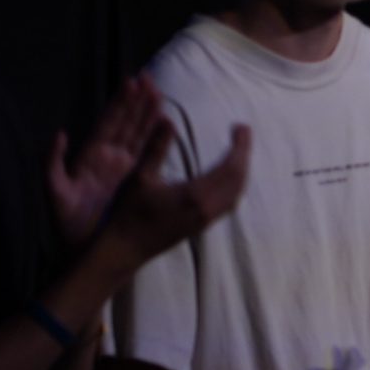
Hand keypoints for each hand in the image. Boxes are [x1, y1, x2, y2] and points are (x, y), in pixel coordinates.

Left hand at [47, 75, 164, 247]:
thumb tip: (60, 132)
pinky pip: (150, 155)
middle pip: (126, 123)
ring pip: (139, 135)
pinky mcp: (137, 182)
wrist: (86, 250)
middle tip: (150, 80)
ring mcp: (124, 169)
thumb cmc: (68, 224)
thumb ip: (52, 163)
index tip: (131, 82)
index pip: (108, 123)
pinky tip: (167, 125)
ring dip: (149, 114)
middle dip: (138, 102)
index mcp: (90, 157)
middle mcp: (109, 159)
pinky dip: (159, 138)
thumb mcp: (54, 192)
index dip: (119, 102)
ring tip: (160, 95)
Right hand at [98, 121, 252, 264]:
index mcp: (197, 195)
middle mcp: (208, 209)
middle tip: (242, 133)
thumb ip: (156, 148)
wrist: (125, 249)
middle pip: (239, 179)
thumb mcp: (140, 177)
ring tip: (238, 151)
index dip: (241, 146)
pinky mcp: (203, 227)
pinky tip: (227, 178)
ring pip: (236, 193)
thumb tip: (167, 120)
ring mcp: (207, 220)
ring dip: (241, 171)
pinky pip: (229, 203)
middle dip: (244, 155)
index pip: (231, 167)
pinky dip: (235, 185)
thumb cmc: (129, 213)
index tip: (242, 127)